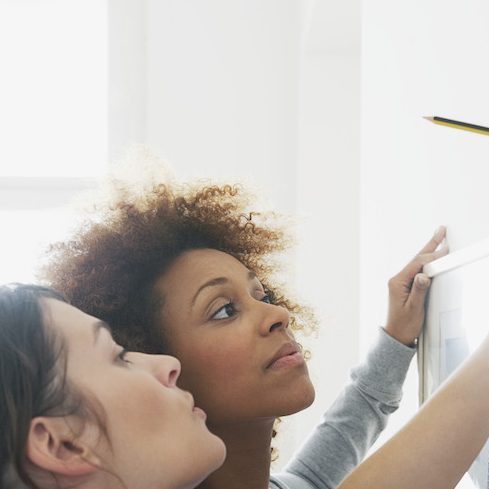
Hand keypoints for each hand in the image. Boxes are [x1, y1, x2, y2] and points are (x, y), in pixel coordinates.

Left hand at [384, 226, 447, 345]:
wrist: (396, 336)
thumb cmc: (404, 325)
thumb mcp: (414, 309)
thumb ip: (419, 291)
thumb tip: (424, 276)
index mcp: (397, 283)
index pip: (417, 265)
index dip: (432, 257)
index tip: (445, 250)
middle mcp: (397, 280)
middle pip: (417, 259)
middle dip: (430, 245)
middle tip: (441, 230)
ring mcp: (401, 282)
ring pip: (417, 263)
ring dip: (429, 251)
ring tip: (439, 238)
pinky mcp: (405, 286)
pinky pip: (417, 269)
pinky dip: (427, 262)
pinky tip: (432, 257)